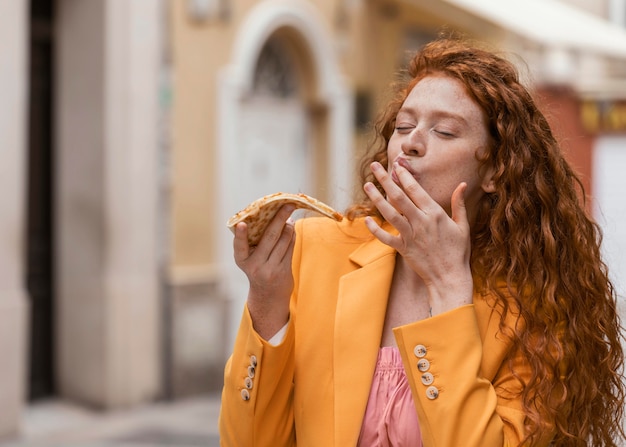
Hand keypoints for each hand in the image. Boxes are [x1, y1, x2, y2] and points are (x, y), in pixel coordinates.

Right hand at [233, 204, 295, 338]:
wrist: (268, 296)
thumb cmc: (257, 269)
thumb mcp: (250, 258)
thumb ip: (255, 241)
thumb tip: (272, 216)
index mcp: (242, 260)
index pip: (239, 246)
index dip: (240, 235)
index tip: (241, 224)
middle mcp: (255, 266)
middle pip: (270, 237)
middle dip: (279, 218)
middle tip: (287, 205)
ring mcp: (270, 269)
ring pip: (283, 241)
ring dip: (288, 226)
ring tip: (289, 218)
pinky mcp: (283, 271)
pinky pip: (290, 248)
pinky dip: (292, 236)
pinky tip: (291, 229)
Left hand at [363, 161, 473, 314]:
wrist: (450, 277)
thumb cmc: (458, 251)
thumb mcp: (462, 226)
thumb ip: (459, 204)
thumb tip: (462, 184)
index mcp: (435, 214)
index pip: (415, 190)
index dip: (404, 176)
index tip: (396, 165)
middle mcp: (420, 222)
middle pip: (398, 197)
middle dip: (385, 180)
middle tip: (374, 166)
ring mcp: (410, 236)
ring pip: (389, 214)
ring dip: (376, 198)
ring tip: (367, 185)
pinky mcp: (403, 249)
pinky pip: (386, 237)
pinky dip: (375, 229)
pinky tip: (367, 220)